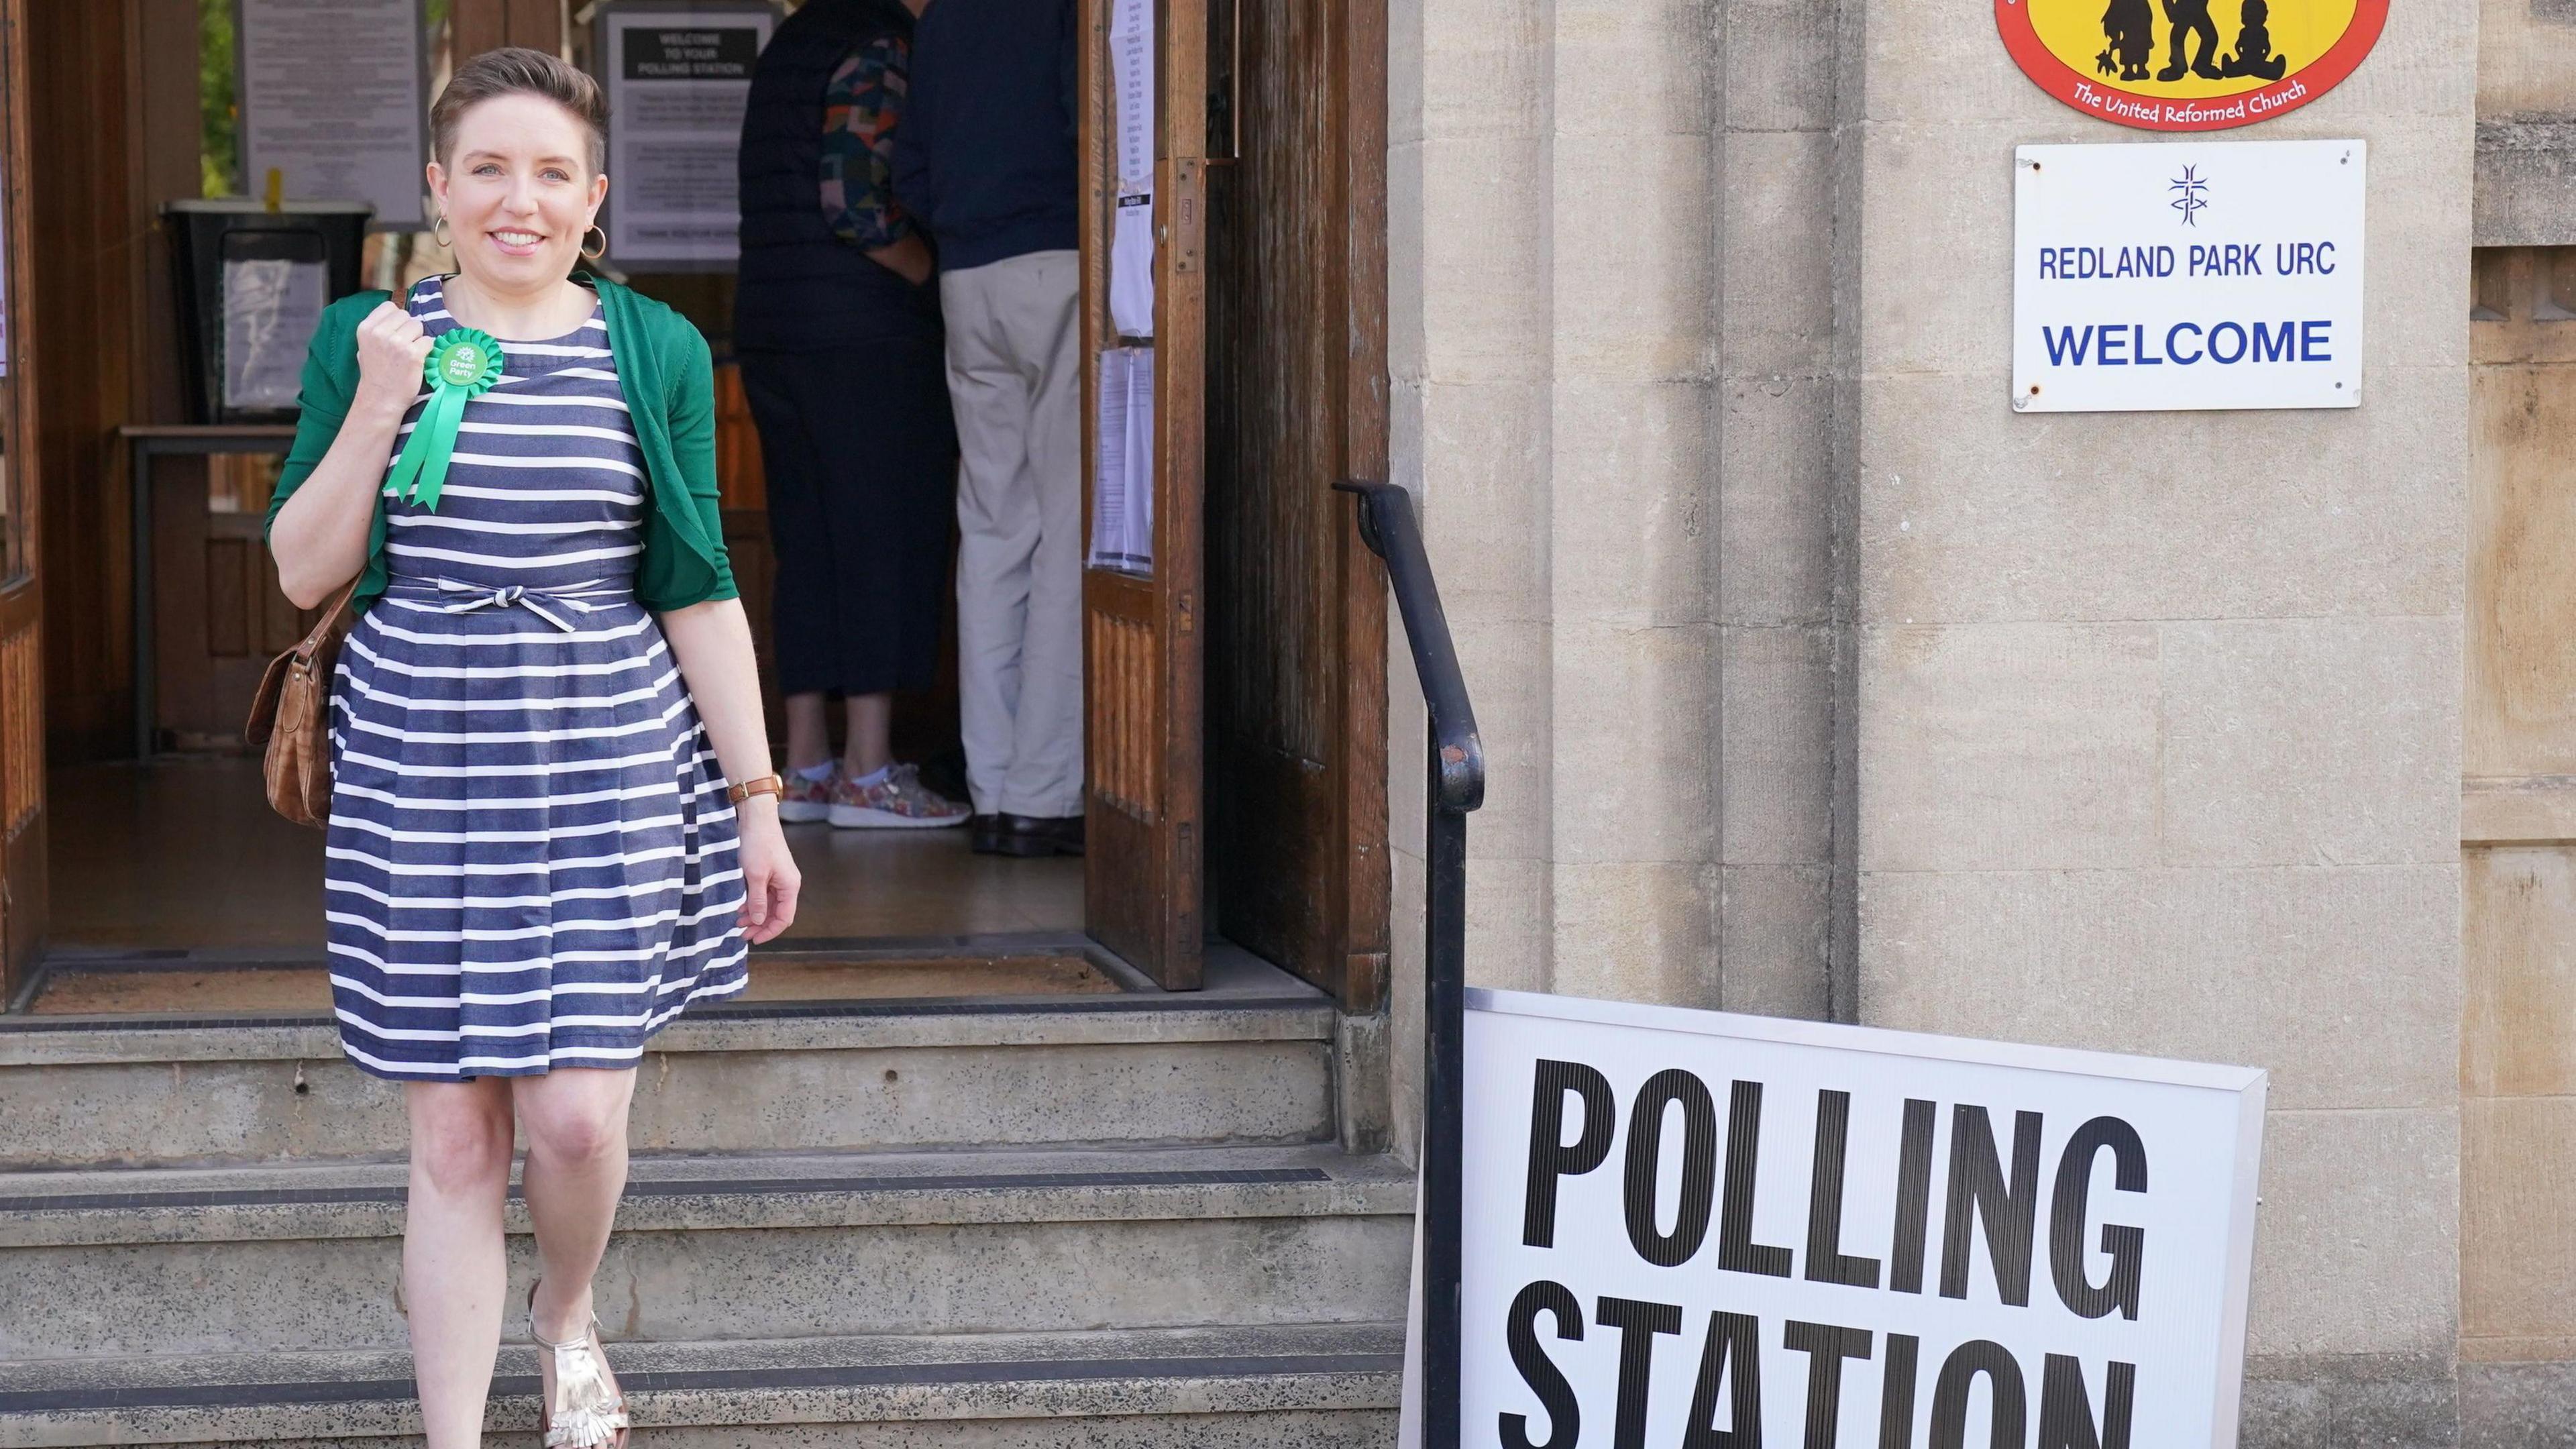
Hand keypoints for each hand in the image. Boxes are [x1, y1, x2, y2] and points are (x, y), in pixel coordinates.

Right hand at [352, 301, 431, 416]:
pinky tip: (418, 360)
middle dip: (409, 329)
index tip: (397, 331)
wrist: (381, 398)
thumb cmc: (375, 373)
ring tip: (409, 354)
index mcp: (366, 328)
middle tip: (404, 346)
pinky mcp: (413, 354)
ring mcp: (396, 343)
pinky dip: (427, 349)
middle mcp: (380, 333)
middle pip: (406, 315)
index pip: (389, 307)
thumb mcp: (365, 346)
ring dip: (418, 338)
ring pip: (418, 326)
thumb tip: (396, 314)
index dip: (397, 318)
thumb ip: (377, 329)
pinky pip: (428, 340)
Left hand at [735, 800, 800, 944]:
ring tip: (738, 922)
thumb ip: (758, 901)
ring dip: (755, 915)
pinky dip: (753, 903)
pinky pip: (764, 894)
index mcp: (789, 886)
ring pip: (769, 905)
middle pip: (777, 913)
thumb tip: (759, 921)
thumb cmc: (758, 845)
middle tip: (742, 934)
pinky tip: (741, 908)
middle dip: (761, 925)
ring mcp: (779, 879)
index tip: (753, 939)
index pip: (784, 918)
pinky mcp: (770, 873)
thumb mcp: (755, 876)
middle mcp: (787, 885)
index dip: (770, 931)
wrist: (757, 819)